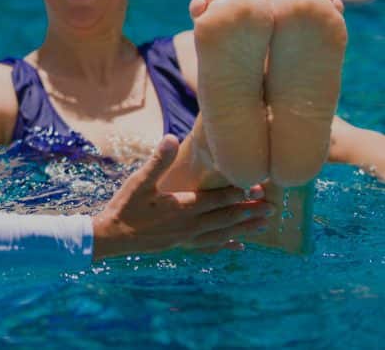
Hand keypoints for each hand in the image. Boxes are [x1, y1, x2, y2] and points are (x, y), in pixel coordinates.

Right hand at [92, 135, 272, 259]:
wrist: (111, 237)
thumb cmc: (125, 207)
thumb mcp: (138, 181)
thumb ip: (157, 161)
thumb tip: (170, 137)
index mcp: (183, 207)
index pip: (218, 200)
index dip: (238, 193)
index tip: (259, 187)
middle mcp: (190, 225)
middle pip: (226, 218)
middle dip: (249, 212)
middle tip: (273, 208)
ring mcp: (186, 238)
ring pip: (222, 234)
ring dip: (244, 229)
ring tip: (264, 226)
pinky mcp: (181, 245)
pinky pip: (210, 246)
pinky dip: (226, 245)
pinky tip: (238, 246)